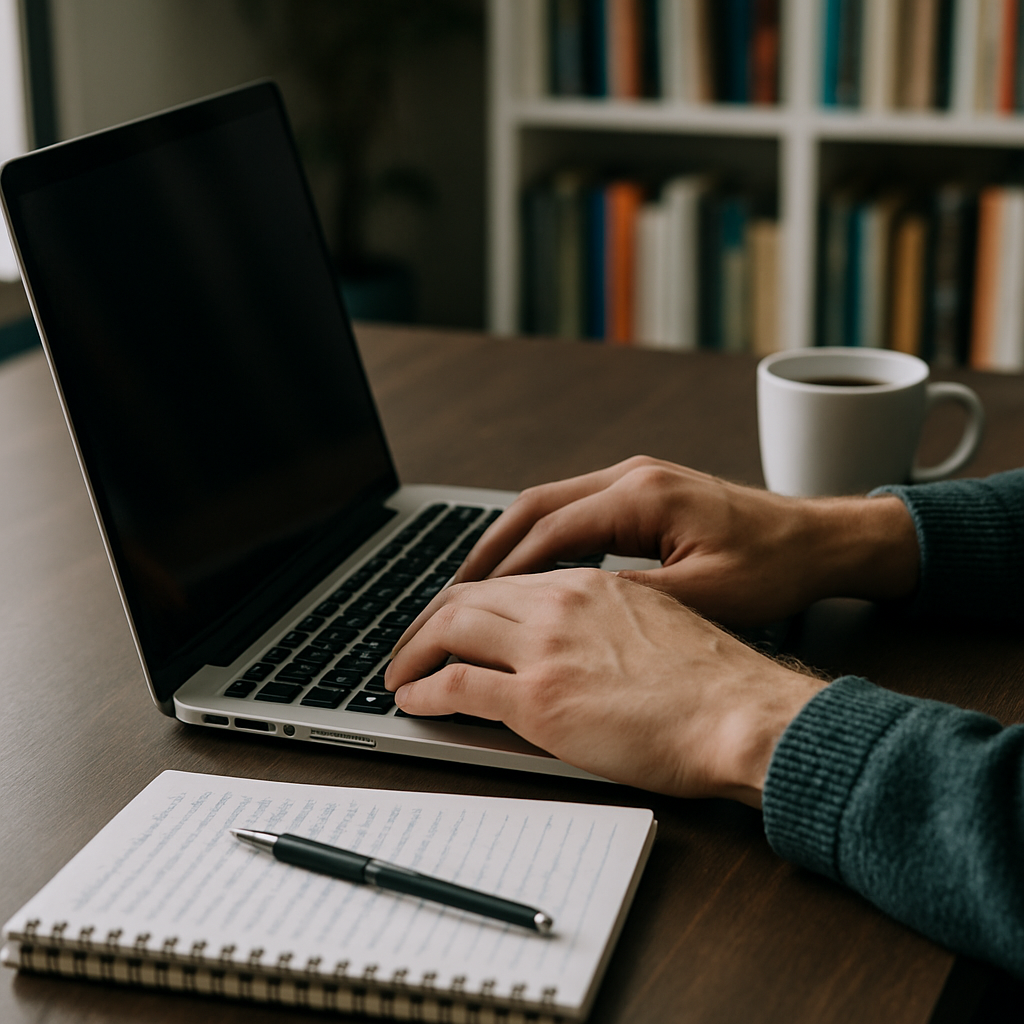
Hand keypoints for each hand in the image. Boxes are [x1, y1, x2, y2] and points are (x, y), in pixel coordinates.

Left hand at [385, 569, 824, 804]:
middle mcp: (561, 603)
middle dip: (427, 622)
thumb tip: (581, 649)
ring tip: (399, 673)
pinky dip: (424, 690)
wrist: (743, 713)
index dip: (466, 602)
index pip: (506, 583)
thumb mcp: (658, 629)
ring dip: (415, 652)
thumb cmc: (715, 685)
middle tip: (410, 646)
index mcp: (590, 585)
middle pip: (467, 598)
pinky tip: (412, 700)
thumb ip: (609, 627)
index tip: (450, 621)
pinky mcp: (538, 697)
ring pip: (451, 630)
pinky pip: (456, 684)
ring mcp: (546, 647)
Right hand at [453, 456, 919, 626]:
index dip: (505, 574)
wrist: (820, 539)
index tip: (467, 608)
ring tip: (475, 585)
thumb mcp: (704, 596)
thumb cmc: (774, 567)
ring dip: (510, 542)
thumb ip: (633, 602)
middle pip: (535, 507)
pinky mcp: (644, 492)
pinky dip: (542, 539)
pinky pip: (575, 510)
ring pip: (550, 505)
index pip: (550, 534)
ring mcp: (636, 479)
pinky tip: (529, 571)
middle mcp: (632, 476)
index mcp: (642, 496)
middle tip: (449, 594)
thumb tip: (567, 616)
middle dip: (489, 551)